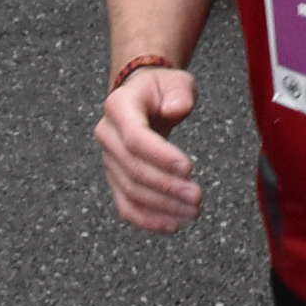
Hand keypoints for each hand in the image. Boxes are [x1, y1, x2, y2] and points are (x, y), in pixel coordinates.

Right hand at [96, 62, 203, 232]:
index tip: (189, 169)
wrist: (143, 98)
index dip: (160, 156)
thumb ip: (179, 92)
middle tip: (197, 196)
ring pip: (131, 191)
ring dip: (162, 206)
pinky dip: (148, 219)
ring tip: (193, 211)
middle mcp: (107, 134)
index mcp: (119, 106)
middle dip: (167, 187)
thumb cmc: (161, 89)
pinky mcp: (115, 179)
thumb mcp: (175, 81)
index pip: (135, 137)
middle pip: (133, 169)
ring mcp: (109, 160)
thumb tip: (175, 109)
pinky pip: (126, 205)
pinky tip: (172, 224)